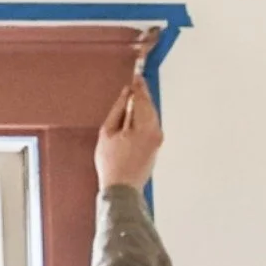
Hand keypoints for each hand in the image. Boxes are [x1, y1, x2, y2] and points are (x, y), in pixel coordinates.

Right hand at [95, 75, 162, 191]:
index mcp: (144, 126)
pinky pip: (152, 124)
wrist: (122, 188)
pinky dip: (145, 115)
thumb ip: (117, 110)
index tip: (135, 76)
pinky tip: (135, 114)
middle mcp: (156, 131)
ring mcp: (158, 139)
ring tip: (134, 96)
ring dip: (144, 104)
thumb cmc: (111, 162)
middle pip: (150, 106)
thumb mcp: (107, 132)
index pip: (142, 99)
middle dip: (143, 94)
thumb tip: (125, 94)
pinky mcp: (156, 145)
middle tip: (136, 82)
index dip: (138, 87)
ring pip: (152, 114)